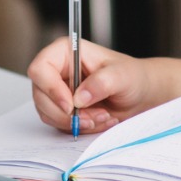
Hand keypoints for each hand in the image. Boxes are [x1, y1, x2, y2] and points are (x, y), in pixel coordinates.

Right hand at [27, 38, 169, 134]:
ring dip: (75, 122)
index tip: (70, 105)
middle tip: (93, 117)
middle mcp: (58, 71)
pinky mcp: (62, 109)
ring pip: (48, 113)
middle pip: (40, 95)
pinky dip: (78, 127)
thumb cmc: (133, 77)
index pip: (40, 68)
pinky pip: (59, 124)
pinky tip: (98, 120)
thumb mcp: (123, 76)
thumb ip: (102, 82)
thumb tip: (79, 97)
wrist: (141, 95)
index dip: (50, 89)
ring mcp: (58, 91)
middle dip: (66, 113)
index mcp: (66, 52)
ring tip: (102, 116)